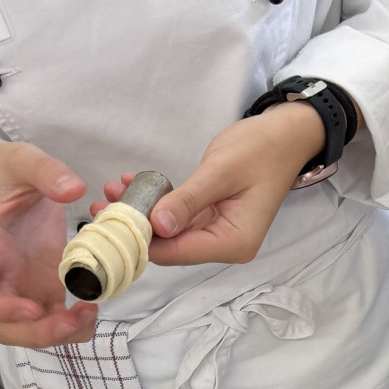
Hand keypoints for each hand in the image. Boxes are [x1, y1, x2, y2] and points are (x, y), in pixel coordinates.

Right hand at [0, 139, 92, 347]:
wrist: (5, 179)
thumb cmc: (7, 172)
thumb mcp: (22, 160)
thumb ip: (44, 171)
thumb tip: (73, 188)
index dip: (2, 309)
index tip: (33, 308)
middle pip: (4, 328)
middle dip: (36, 334)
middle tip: (69, 320)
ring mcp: (22, 287)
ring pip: (30, 332)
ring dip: (59, 335)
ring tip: (89, 314)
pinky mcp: (44, 288)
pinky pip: (54, 320)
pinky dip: (73, 325)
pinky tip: (93, 308)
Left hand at [95, 102, 324, 266]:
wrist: (285, 135)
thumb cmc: (260, 149)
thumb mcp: (221, 171)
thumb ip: (188, 200)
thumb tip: (156, 226)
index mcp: (233, 242)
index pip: (178, 252)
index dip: (142, 239)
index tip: (110, 219)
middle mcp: (225, 245)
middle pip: (171, 246)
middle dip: (136, 224)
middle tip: (102, 200)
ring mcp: (218, 234)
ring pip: (170, 232)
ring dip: (141, 211)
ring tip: (113, 187)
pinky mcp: (211, 219)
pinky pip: (177, 217)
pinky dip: (156, 203)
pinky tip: (133, 184)